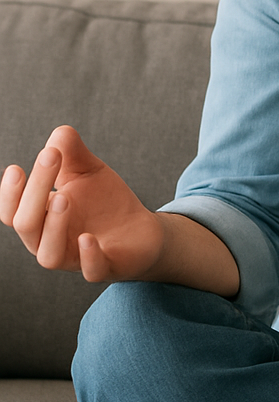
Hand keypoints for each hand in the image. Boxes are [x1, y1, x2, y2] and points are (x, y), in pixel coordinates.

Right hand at [0, 125, 165, 282]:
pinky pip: (90, 270)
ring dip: (53, 226)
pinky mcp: (105, 267)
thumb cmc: (106, 201)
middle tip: (50, 158)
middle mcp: (51, 241)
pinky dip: (87, 255)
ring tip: (64, 197)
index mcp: (41, 218)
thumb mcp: (90, 172)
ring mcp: (76, 258)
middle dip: (35, 192)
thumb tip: (60, 132)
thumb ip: (73, 154)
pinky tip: (87, 237)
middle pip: (27, 225)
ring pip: (48, 255)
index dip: (10, 193)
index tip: (16, 167)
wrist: (142, 229)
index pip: (13, 210)